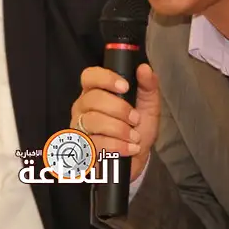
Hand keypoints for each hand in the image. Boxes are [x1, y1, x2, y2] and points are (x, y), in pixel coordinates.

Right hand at [71, 63, 160, 181]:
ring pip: (93, 121)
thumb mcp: (148, 105)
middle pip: (92, 99)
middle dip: (119, 109)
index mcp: (96, 91)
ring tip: (134, 137)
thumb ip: (148, 85)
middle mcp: (83, 106)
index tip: (125, 87)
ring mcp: (80, 127)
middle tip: (135, 119)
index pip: (90, 76)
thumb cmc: (138, 128)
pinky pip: (95, 143)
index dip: (105, 79)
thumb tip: (144, 69)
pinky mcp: (82, 148)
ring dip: (119, 129)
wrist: (137, 159)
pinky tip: (129, 149)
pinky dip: (117, 146)